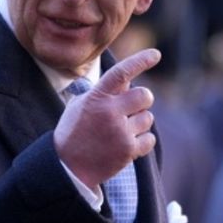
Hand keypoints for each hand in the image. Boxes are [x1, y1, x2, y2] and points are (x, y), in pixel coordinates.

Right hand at [53, 49, 160, 188]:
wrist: (67, 167)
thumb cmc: (74, 133)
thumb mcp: (80, 106)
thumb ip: (103, 92)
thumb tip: (129, 79)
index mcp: (96, 97)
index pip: (122, 73)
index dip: (140, 61)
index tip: (155, 54)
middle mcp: (109, 112)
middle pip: (144, 96)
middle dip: (141, 101)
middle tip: (131, 110)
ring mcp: (120, 132)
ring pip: (148, 118)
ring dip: (139, 124)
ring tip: (121, 132)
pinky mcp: (128, 151)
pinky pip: (150, 139)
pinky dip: (142, 142)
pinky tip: (127, 145)